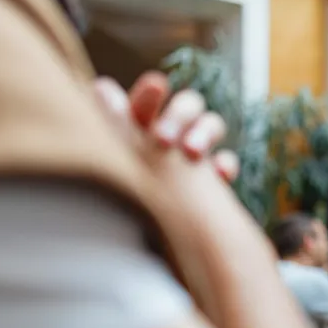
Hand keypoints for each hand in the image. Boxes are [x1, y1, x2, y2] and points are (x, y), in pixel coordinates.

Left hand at [93, 72, 238, 181]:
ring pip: (211, 124)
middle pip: (187, 104)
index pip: (150, 96)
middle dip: (178, 116)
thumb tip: (101, 87)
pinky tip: (219, 175)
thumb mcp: (122, 151)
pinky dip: (224, 164)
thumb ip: (117, 121)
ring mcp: (195, 150)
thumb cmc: (129, 186)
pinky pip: (226, 161)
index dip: (152, 93)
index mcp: (142, 120)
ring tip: (192, 153)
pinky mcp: (213, 176)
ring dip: (204, 133)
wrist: (156, 240)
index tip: (154, 88)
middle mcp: (171, 128)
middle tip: (164, 139)